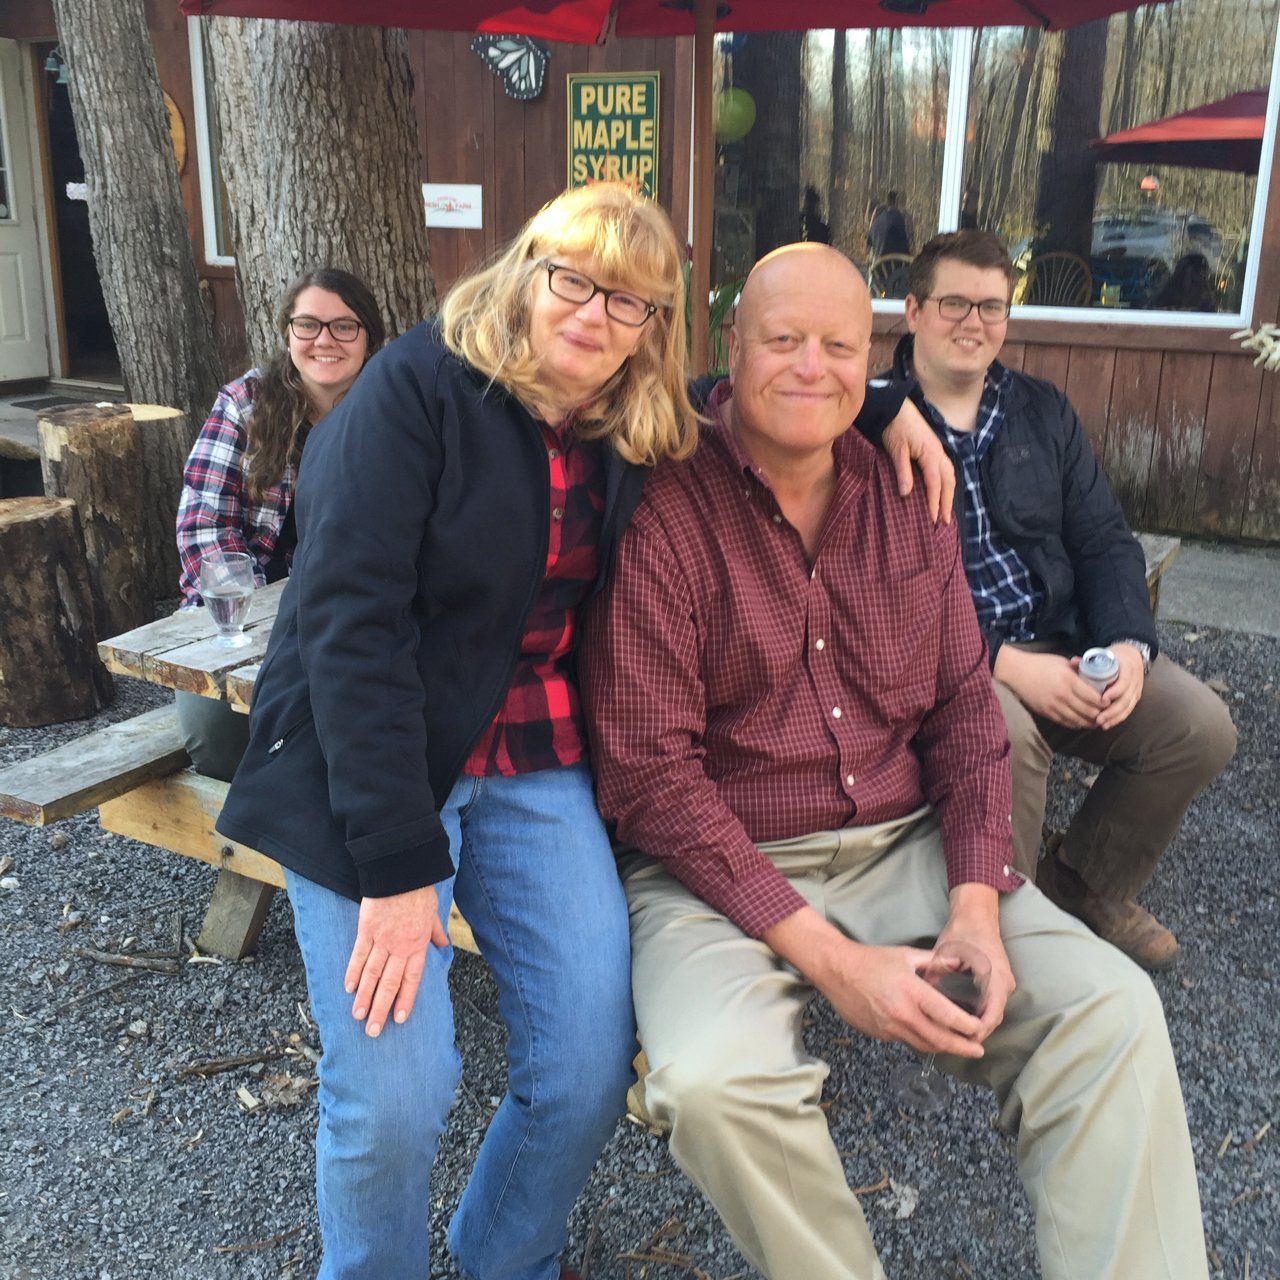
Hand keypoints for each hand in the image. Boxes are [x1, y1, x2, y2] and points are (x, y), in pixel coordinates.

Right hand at [344, 885, 450, 1036]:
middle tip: (373, 1031)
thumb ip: (435, 932)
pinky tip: (348, 988)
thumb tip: (443, 945)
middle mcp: (400, 947)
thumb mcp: (433, 912)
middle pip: (390, 983)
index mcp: (418, 944)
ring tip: (358, 1016)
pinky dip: (353, 972)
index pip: (412, 979)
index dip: (405, 1000)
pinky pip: (359, 955)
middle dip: (381, 1009)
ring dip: (364, 997)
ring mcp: (382, 940)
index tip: (399, 1020)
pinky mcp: (366, 930)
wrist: (402, 870)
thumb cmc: (418, 890)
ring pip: (372, 974)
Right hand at [763, 908, 984, 1058]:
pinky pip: (907, 1042)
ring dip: (944, 1048)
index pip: (949, 1016)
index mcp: (912, 991)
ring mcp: (890, 1028)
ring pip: (924, 1046)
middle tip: (977, 1050)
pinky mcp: (880, 1035)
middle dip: (963, 1048)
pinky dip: (922, 1041)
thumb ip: (935, 963)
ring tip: (958, 1046)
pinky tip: (929, 1036)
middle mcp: (903, 1014)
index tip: (979, 1029)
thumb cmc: (872, 959)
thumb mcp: (906, 955)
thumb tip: (959, 965)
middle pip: (941, 1040)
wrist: (837, 971)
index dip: (968, 1027)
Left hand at [881, 397, 954, 524]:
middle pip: (948, 482)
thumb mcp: (896, 450)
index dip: (934, 502)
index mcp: (930, 454)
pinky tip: (943, 491)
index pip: (935, 484)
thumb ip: (902, 471)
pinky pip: (946, 469)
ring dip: (949, 494)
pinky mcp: (934, 449)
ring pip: (950, 475)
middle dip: (947, 502)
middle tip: (945, 522)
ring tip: (946, 511)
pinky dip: (947, 483)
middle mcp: (939, 453)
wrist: (896, 407)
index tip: (933, 519)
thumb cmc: (895, 427)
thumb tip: (906, 494)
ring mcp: (939, 450)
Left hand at [934, 884, 1014, 1039]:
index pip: (991, 1017)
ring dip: (976, 1024)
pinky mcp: (1000, 982)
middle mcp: (1005, 984)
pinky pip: (992, 1004)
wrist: (977, 915)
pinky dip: (979, 1014)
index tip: (956, 1039)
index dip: (975, 1032)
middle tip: (950, 1041)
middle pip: (993, 1019)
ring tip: (953, 1034)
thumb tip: (921, 999)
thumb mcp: (945, 954)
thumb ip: (936, 977)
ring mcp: (1005, 984)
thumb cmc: (962, 932)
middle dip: (973, 1032)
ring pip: (993, 1013)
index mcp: (995, 978)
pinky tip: (959, 1018)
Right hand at [994, 646, 1103, 729]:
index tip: (1109, 702)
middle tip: (1107, 714)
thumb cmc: (1039, 664)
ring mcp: (1054, 705)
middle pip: (1088, 711)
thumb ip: (1077, 670)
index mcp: (1069, 680)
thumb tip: (1093, 674)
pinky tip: (1082, 722)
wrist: (1016, 671)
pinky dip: (1076, 724)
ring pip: (1078, 720)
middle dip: (1100, 714)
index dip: (1104, 702)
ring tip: (1098, 720)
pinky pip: (1066, 722)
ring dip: (1090, 722)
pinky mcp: (1046, 712)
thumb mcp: (1061, 662)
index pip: (1093, 697)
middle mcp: (1063, 695)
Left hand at [1095, 643, 1145, 730]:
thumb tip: (1073, 661)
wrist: (1132, 656)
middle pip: (1126, 699)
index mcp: (1127, 668)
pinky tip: (1107, 724)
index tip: (1103, 699)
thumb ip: (1089, 660)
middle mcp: (1134, 681)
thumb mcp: (1105, 655)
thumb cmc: (1114, 657)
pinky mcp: (1135, 698)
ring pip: (1127, 707)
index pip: (1124, 682)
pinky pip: (1128, 710)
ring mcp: (1136, 690)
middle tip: (1098, 718)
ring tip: (1101, 724)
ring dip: (1114, 718)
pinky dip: (1118, 718)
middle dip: (1112, 711)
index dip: (1115, 691)